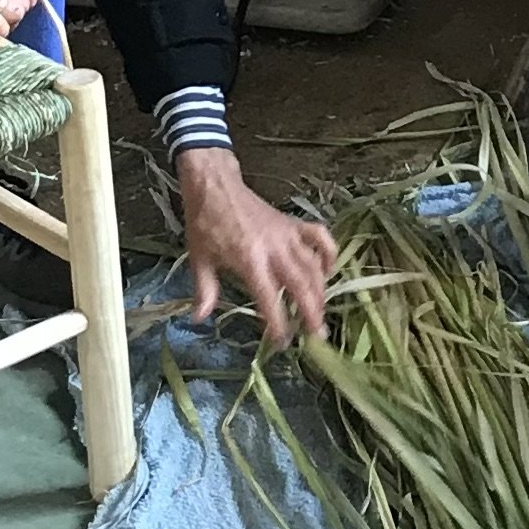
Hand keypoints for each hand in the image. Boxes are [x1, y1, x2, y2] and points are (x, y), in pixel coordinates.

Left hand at [176, 148, 335, 350]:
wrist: (215, 187)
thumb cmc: (205, 224)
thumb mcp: (199, 259)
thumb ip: (204, 290)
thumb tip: (200, 317)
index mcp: (248, 259)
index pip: (269, 297)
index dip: (277, 322)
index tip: (282, 342)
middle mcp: (273, 248)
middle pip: (301, 283)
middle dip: (311, 311)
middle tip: (317, 333)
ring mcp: (287, 234)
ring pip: (314, 266)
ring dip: (321, 291)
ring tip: (321, 313)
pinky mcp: (293, 224)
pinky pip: (320, 238)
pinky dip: (328, 254)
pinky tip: (328, 270)